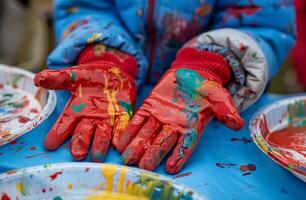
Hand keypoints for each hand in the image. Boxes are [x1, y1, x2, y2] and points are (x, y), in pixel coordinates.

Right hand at [34, 46, 136, 161]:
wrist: (112, 74)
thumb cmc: (89, 78)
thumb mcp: (73, 76)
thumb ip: (57, 78)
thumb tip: (37, 79)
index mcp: (76, 110)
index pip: (64, 124)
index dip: (57, 134)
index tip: (49, 144)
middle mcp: (90, 119)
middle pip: (83, 133)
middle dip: (80, 144)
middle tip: (77, 154)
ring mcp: (107, 119)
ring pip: (102, 134)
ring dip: (99, 144)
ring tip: (97, 156)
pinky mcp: (123, 116)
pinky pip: (121, 127)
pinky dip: (119, 135)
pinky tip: (118, 144)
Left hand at [117, 48, 243, 172]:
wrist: (192, 72)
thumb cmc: (207, 88)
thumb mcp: (219, 96)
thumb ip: (226, 110)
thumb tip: (237, 124)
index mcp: (191, 127)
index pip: (185, 145)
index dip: (179, 156)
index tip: (171, 168)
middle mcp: (174, 126)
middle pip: (162, 143)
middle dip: (152, 155)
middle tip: (143, 166)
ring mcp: (160, 117)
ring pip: (147, 134)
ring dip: (137, 146)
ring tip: (126, 158)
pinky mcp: (149, 107)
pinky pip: (138, 120)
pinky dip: (129, 130)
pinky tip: (120, 141)